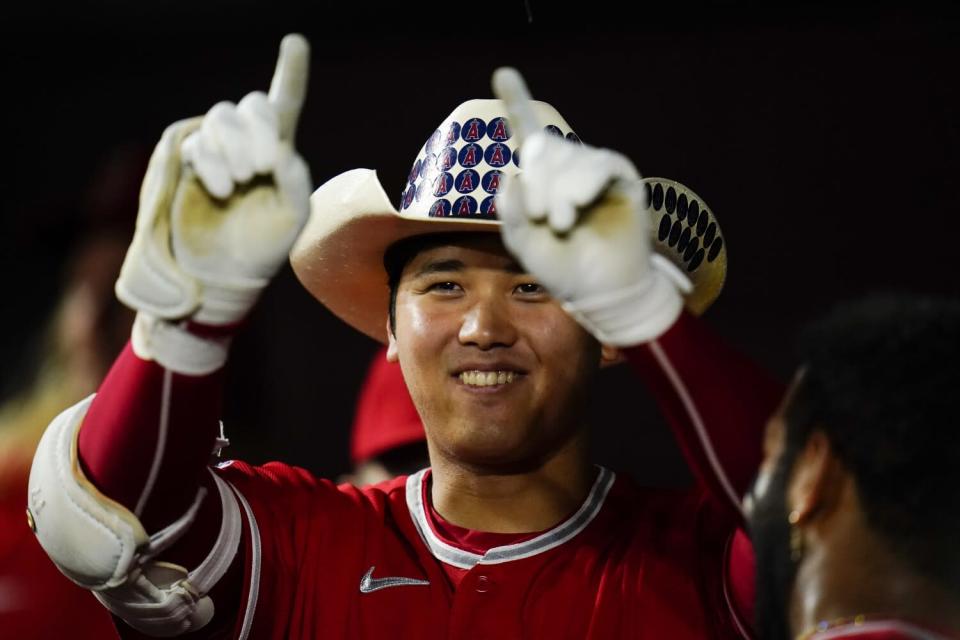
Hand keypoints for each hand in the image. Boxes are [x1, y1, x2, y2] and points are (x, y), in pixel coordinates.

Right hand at [116, 34, 311, 325]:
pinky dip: (212, 162)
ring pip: (222, 116)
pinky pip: (198, 141)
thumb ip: (295, 180)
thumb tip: (281, 147)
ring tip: (240, 183)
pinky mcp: (187, 161)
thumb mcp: (292, 218)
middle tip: (262, 167)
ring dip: (234, 146)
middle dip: (259, 131)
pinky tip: (222, 189)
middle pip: (253, 105)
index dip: (289, 72)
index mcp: (279, 155)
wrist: (221, 277)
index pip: (285, 105)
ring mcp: (216, 151)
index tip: (295, 41)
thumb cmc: (263, 250)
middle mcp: (247, 145)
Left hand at [492, 68, 690, 345]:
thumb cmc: (563, 268)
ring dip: (558, 191)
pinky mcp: (623, 182)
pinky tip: (576, 206)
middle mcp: (570, 171)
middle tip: (537, 217)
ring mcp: (596, 175)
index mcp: (544, 181)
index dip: (518, 103)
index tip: (502, 73)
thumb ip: (510, 210)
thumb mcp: (523, 242)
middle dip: (536, 181)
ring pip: (570, 158)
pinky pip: (601, 164)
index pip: (530, 135)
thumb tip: (512, 174)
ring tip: (559, 223)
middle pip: (544, 148)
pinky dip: (583, 182)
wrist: (600, 293)